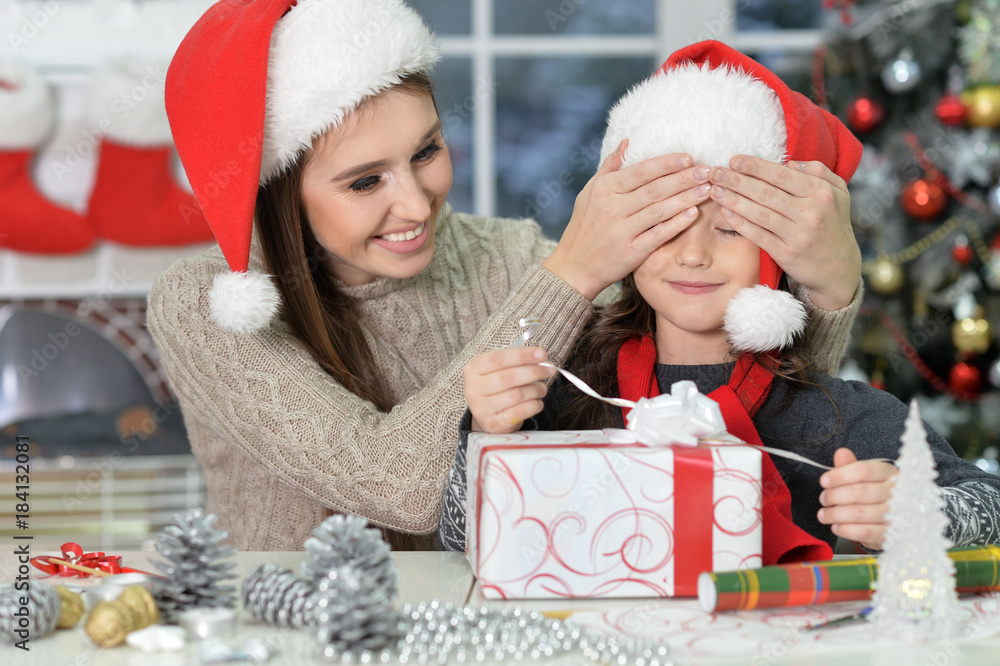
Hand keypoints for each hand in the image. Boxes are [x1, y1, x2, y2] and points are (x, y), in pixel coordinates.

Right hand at [463, 347, 556, 433]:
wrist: (489, 415)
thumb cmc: (498, 387)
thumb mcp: (500, 370)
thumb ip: (518, 362)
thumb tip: (542, 359)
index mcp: (473, 369)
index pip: (499, 359)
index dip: (522, 355)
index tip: (542, 354)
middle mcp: (472, 388)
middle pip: (508, 377)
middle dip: (533, 372)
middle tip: (550, 369)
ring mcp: (481, 408)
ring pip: (516, 395)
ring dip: (535, 390)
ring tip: (542, 388)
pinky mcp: (492, 424)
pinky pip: (519, 412)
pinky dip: (534, 405)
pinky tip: (538, 401)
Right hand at [542, 139, 710, 300]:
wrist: (574, 267)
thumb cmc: (583, 227)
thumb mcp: (588, 194)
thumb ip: (608, 168)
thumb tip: (626, 143)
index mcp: (604, 190)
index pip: (640, 171)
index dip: (666, 164)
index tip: (688, 157)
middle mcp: (612, 208)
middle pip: (655, 189)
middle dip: (684, 178)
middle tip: (707, 170)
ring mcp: (622, 231)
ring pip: (660, 210)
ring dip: (686, 198)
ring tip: (707, 189)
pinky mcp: (631, 252)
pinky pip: (658, 235)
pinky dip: (676, 224)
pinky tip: (693, 214)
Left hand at [708, 155, 860, 310]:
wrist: (839, 267)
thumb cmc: (833, 224)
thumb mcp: (838, 193)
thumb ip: (818, 171)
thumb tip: (790, 162)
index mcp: (820, 192)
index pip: (782, 175)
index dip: (755, 166)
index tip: (734, 160)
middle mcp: (810, 212)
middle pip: (766, 192)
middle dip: (737, 180)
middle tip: (714, 172)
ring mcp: (798, 234)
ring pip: (759, 213)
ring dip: (733, 200)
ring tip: (714, 190)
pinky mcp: (787, 253)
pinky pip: (759, 235)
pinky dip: (740, 224)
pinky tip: (725, 213)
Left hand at [817, 448, 897, 549]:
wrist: (898, 520)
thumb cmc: (876, 493)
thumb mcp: (866, 476)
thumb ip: (851, 466)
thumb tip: (841, 453)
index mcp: (888, 473)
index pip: (863, 470)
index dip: (840, 475)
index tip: (824, 481)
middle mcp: (896, 493)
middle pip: (859, 492)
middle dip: (834, 496)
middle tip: (823, 499)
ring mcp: (896, 515)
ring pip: (859, 513)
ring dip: (835, 514)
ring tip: (824, 515)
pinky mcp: (891, 533)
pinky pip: (864, 532)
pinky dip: (845, 529)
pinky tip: (836, 526)